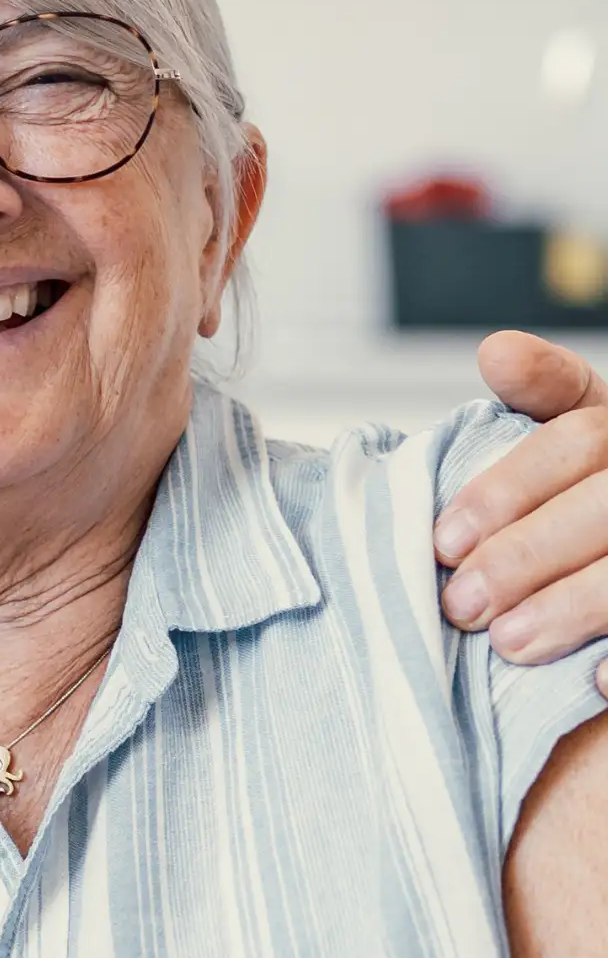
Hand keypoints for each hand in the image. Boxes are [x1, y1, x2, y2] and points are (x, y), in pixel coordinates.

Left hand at [435, 331, 607, 698]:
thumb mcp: (579, 436)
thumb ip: (543, 392)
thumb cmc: (594, 491)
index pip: (576, 436)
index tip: (442, 539)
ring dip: (573, 606)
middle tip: (459, 603)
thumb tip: (498, 350)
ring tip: (508, 644)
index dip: (505, 488)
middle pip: (604, 505)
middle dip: (524, 555)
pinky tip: (600, 682)